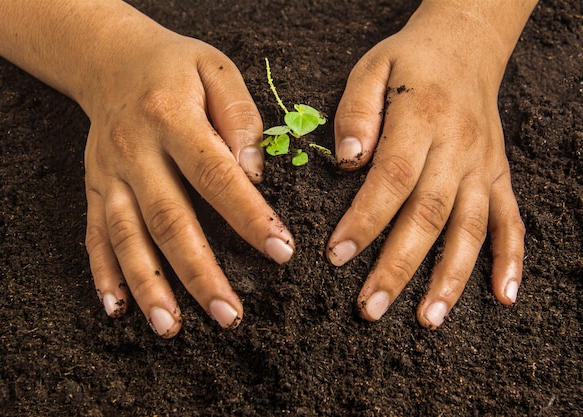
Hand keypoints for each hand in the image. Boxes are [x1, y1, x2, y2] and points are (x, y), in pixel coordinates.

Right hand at [82, 21, 293, 336]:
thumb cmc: (174, 68)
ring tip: (171, 327)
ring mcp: (109, 174)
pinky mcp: (94, 188)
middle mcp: (135, 151)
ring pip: (127, 237)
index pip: (215, 175)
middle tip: (230, 315)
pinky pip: (93, 235)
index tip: (281, 252)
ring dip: (149, 286)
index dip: (248, 216)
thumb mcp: (216, 69)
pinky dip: (103, 274)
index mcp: (171, 119)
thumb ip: (241, 117)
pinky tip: (116, 310)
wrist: (110, 60)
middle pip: (168, 219)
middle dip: (199, 273)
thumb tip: (255, 173)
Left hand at [327, 2, 527, 327]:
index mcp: (422, 119)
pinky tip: (504, 295)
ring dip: (451, 277)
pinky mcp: (498, 176)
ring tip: (427, 320)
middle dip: (398, 266)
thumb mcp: (372, 68)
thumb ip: (356, 111)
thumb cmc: (409, 63)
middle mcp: (457, 148)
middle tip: (369, 308)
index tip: (337, 256)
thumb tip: (347, 161)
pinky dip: (511, 260)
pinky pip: (512, 221)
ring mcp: (482, 166)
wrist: (465, 47)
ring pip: (471, 228)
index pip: (392, 178)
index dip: (365, 221)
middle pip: (429, 215)